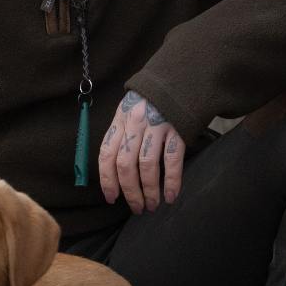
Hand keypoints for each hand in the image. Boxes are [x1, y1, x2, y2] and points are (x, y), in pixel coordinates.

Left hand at [98, 91, 185, 213]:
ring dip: (149, 191)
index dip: (107, 179)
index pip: (106, 154)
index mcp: (120, 120)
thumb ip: (121, 135)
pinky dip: (172, 182)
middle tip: (136, 208)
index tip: (111, 198)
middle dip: (130, 191)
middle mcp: (135, 123)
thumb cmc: (151, 101)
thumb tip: (113, 171)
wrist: (179, 77)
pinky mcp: (178, 128)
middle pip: (126, 164)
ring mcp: (157, 125)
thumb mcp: (129, 111)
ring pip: (147, 166)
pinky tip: (171, 196)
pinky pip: (172, 160)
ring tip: (152, 205)